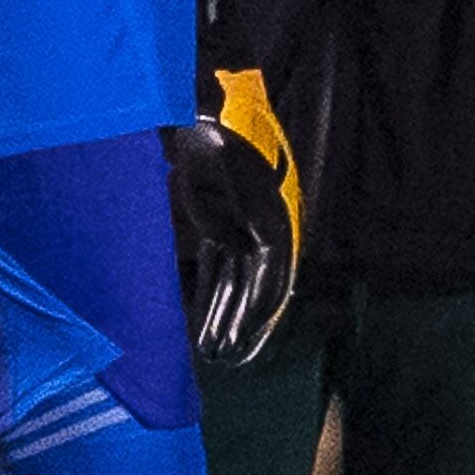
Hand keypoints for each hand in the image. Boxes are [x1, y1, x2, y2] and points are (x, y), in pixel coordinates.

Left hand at [165, 67, 297, 362]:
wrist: (204, 118)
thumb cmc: (219, 140)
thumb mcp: (230, 169)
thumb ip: (244, 207)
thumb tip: (261, 246)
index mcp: (273, 220)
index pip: (272, 273)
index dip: (260, 308)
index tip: (245, 335)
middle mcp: (263, 231)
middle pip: (255, 286)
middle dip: (240, 322)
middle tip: (225, 356)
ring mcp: (242, 232)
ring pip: (236, 283)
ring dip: (224, 316)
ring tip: (209, 350)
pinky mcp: (222, 230)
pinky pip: (219, 271)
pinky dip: (211, 297)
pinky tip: (201, 322)